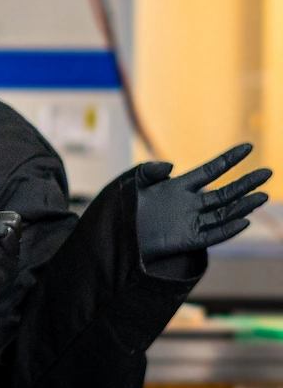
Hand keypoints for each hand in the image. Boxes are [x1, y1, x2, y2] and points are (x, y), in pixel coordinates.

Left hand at [135, 144, 270, 261]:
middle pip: (225, 192)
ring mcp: (192, 222)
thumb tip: (171, 166)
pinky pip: (213, 236)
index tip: (248, 147)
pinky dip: (228, 230)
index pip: (211, 170)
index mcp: (180, 186)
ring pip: (224, 213)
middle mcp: (191, 203)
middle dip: (246, 183)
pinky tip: (244, 222)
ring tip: (262, 196)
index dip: (229, 159)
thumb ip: (149, 170)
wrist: (119, 233)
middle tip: (268, 172)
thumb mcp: (134, 183)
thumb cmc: (126, 206)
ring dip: (243, 206)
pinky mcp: (189, 240)